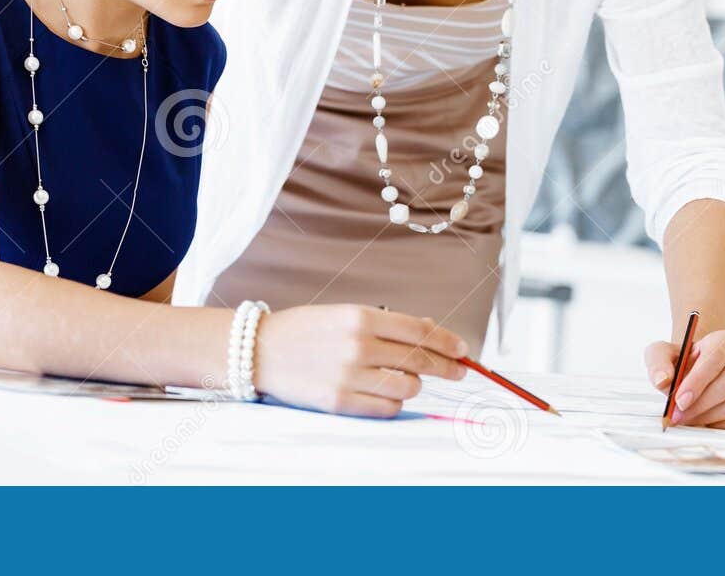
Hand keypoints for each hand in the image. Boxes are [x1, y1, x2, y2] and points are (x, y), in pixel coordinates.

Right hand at [253, 305, 468, 417]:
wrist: (261, 350)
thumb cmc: (307, 330)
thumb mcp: (347, 315)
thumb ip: (387, 324)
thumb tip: (431, 330)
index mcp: (360, 317)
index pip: (419, 331)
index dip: (447, 342)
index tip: (463, 350)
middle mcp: (357, 345)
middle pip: (419, 361)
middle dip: (446, 367)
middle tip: (459, 371)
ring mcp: (348, 376)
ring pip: (407, 388)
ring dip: (413, 385)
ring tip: (405, 380)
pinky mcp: (339, 402)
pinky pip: (386, 409)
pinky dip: (393, 404)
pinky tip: (387, 395)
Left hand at [645, 328, 724, 429]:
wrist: (690, 372)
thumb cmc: (678, 361)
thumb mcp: (660, 354)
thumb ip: (658, 362)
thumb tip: (662, 380)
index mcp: (724, 340)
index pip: (716, 356)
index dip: (698, 380)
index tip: (679, 399)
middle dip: (698, 404)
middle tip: (677, 415)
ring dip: (705, 416)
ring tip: (685, 418)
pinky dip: (717, 425)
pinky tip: (701, 420)